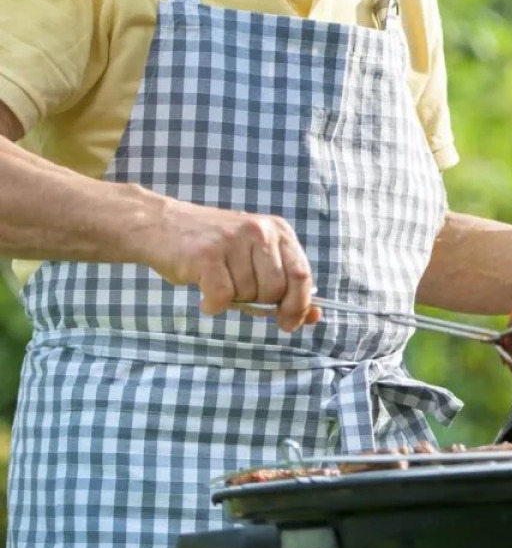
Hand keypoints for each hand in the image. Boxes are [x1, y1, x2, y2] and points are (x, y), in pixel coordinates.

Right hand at [144, 200, 318, 331]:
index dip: (299, 305)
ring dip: (233, 300)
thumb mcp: (254, 255)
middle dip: (259, 302)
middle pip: (276, 290)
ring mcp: (233, 242)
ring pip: (248, 295)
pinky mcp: (206, 255)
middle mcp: (260, 232)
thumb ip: (284, 283)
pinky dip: (213, 305)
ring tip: (218, 281)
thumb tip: (313, 317)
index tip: (290, 322)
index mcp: (278, 231)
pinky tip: (204, 294)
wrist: (161, 224)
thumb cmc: (214, 247)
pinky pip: (222, 298)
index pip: (302, 275)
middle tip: (237, 291)